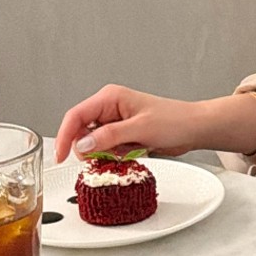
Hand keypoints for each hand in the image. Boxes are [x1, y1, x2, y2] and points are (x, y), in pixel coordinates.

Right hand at [54, 85, 204, 162]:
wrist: (194, 128)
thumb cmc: (175, 120)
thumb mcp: (140, 129)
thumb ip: (108, 137)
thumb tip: (82, 145)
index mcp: (110, 97)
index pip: (75, 116)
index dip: (65, 137)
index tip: (60, 157)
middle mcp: (109, 107)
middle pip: (81, 132)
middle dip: (92, 148)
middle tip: (111, 153)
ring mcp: (115, 121)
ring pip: (94, 143)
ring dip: (108, 152)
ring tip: (131, 148)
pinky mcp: (122, 134)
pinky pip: (107, 148)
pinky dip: (116, 155)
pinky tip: (134, 151)